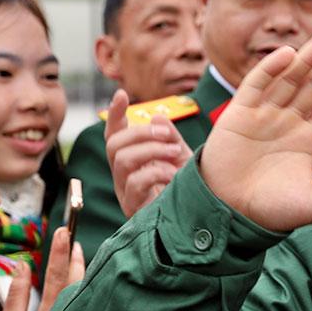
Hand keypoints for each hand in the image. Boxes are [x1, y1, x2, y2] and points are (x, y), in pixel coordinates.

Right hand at [0, 227, 84, 310]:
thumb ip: (18, 294)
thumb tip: (22, 265)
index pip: (58, 273)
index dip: (61, 250)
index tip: (63, 229)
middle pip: (79, 278)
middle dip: (75, 255)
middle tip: (71, 237)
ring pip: (87, 289)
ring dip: (83, 269)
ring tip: (78, 253)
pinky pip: (90, 302)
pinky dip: (88, 287)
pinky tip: (87, 280)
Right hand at [105, 90, 193, 217]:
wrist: (197, 216)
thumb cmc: (185, 186)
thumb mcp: (180, 157)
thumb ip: (169, 137)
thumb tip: (157, 116)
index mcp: (133, 159)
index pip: (116, 133)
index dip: (115, 114)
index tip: (121, 94)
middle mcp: (124, 174)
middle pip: (114, 144)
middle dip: (141, 133)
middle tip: (166, 134)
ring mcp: (125, 191)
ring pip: (122, 161)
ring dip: (151, 152)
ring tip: (175, 154)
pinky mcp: (133, 207)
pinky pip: (134, 184)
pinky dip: (156, 174)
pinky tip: (173, 175)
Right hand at [199, 33, 311, 232]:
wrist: (228, 216)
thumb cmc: (272, 212)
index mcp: (309, 137)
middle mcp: (289, 121)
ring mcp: (265, 115)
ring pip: (290, 79)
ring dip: (308, 59)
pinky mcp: (239, 114)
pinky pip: (256, 85)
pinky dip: (270, 69)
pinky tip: (289, 54)